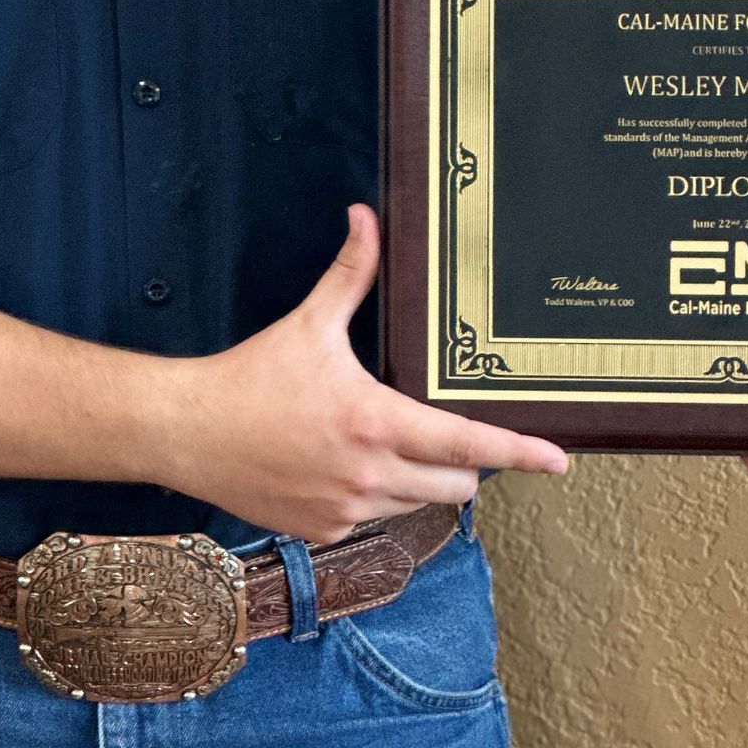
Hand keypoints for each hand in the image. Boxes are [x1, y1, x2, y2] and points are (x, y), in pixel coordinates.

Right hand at [165, 202, 569, 544]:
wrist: (188, 431)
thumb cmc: (251, 376)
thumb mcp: (310, 323)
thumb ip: (352, 272)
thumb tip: (368, 216)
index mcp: (376, 421)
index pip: (468, 445)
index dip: (520, 453)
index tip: (559, 460)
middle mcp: (369, 474)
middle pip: (457, 486)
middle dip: (464, 465)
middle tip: (445, 435)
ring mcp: (347, 510)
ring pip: (417, 504)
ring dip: (416, 481)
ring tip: (380, 445)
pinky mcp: (324, 532)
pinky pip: (373, 521)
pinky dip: (372, 498)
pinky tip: (340, 467)